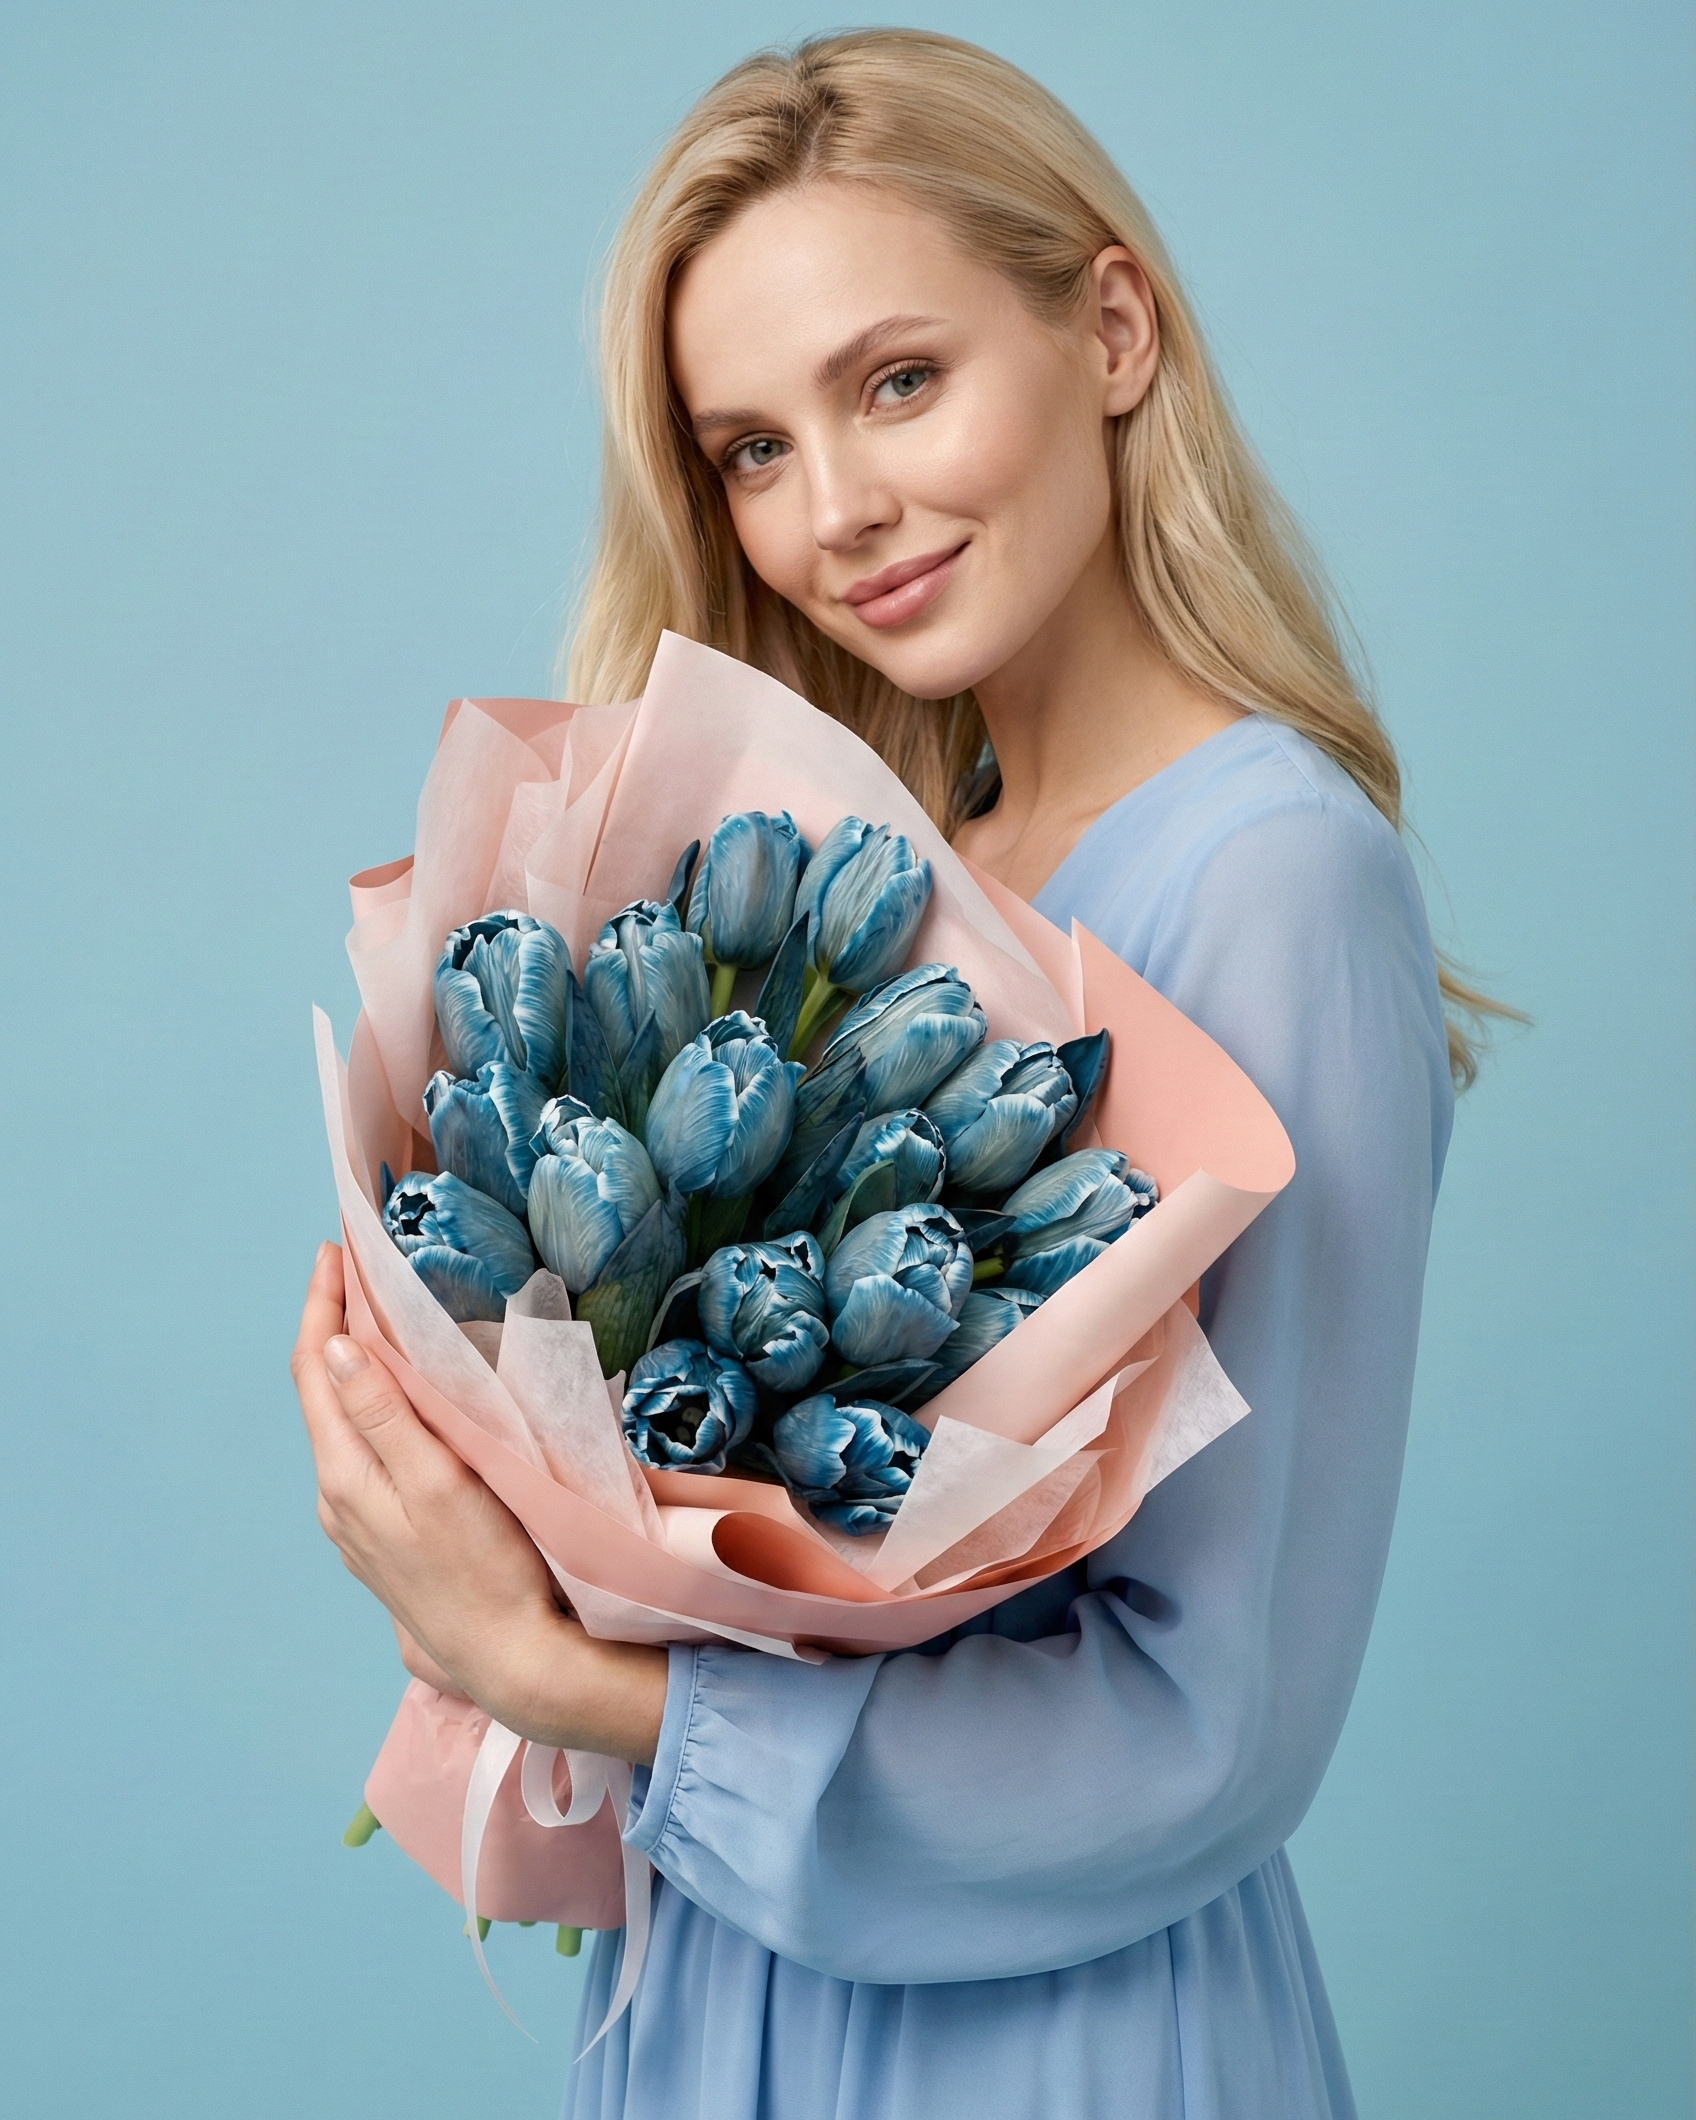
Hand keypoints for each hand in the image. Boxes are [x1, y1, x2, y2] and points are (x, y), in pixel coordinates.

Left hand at [292, 1242, 665, 1761]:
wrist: (507, 1657)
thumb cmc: (486, 1567)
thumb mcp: (437, 1481)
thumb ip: (385, 1415)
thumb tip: (338, 1347)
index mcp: (345, 1477)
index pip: (316, 1371)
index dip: (320, 1306)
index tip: (333, 1251)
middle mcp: (338, 1499)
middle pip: (321, 1393)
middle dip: (330, 1326)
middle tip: (351, 1269)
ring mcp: (358, 1523)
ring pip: (341, 1424)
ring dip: (349, 1366)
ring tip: (372, 1317)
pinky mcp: (384, 1537)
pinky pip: (362, 1453)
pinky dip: (369, 1405)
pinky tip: (393, 1398)